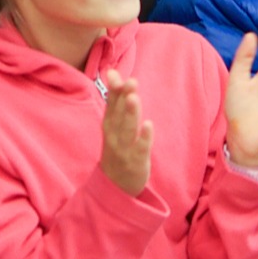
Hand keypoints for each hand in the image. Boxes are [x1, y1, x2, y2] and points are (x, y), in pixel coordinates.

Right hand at [99, 70, 152, 195]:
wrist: (116, 185)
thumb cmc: (118, 149)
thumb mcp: (113, 126)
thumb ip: (116, 101)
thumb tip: (113, 73)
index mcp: (109, 126)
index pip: (110, 105)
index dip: (113, 90)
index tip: (114, 75)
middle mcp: (114, 136)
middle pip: (118, 114)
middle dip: (124, 98)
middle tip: (130, 82)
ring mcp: (124, 149)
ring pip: (127, 129)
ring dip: (131, 113)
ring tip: (135, 98)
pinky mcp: (136, 161)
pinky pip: (140, 148)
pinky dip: (144, 137)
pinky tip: (148, 125)